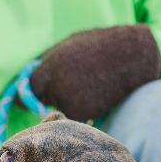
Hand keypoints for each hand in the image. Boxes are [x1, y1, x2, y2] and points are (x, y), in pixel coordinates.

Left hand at [31, 24, 160, 121]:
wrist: (133, 56)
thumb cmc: (101, 46)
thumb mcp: (70, 45)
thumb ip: (51, 63)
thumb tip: (33, 79)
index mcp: (50, 66)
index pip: (31, 87)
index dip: (30, 94)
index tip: (27, 99)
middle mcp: (55, 85)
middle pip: (46, 100)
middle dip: (52, 97)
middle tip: (73, 87)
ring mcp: (69, 102)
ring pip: (63, 109)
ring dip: (72, 102)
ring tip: (92, 85)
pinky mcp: (83, 114)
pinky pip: (78, 116)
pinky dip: (86, 110)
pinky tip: (100, 95)